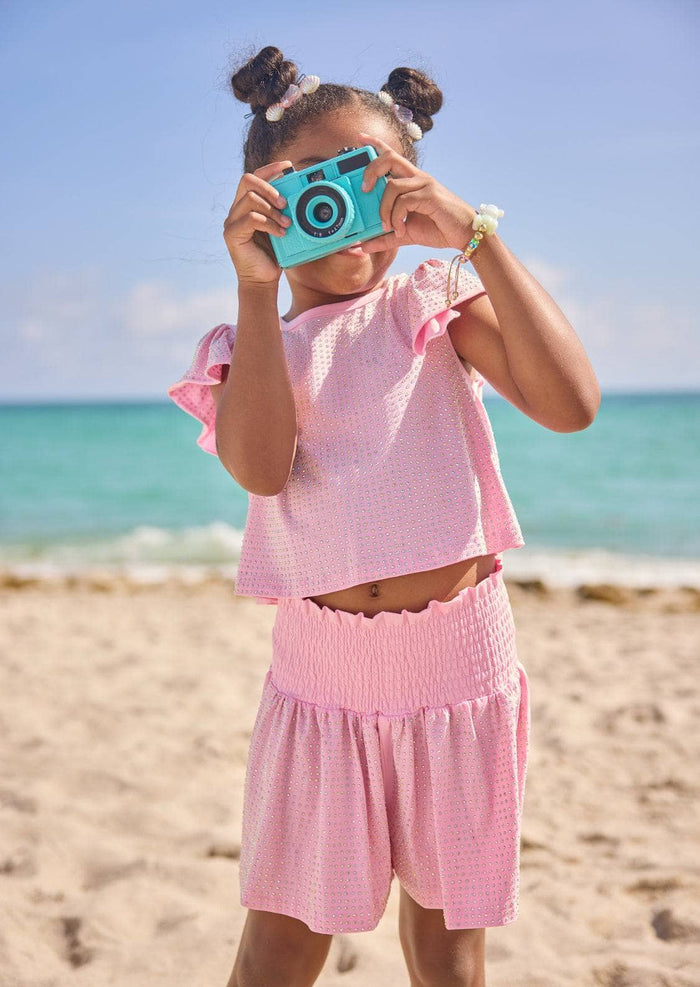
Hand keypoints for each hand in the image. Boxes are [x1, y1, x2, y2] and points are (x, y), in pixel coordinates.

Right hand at [223, 160, 294, 285]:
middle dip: (269, 188)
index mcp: (247, 204)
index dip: (270, 168)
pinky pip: (251, 219)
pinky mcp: (231, 234)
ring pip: (250, 199)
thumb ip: (283, 210)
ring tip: (286, 223)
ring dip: (272, 209)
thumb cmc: (273, 255)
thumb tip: (298, 194)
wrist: (263, 280)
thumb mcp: (281, 227)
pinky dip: (268, 224)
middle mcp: (236, 209)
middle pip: (247, 180)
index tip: (288, 166)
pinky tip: (279, 233)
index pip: (254, 177)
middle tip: (285, 203)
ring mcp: (231, 221)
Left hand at [355, 130, 476, 253]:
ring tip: (388, 227)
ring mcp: (424, 184)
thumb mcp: (404, 234)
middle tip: (364, 190)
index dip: (375, 144)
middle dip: (370, 170)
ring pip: (392, 186)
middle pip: (389, 159)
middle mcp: (417, 177)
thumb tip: (363, 246)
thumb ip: (384, 239)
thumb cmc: (437, 228)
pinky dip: (396, 217)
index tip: (360, 138)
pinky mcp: (430, 195)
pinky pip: (404, 201)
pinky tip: (400, 230)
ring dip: (384, 209)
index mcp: (411, 181)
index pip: (391, 156)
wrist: (464, 234)